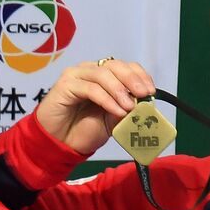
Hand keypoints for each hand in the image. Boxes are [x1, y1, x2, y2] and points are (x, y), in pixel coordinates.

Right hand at [34, 59, 155, 154]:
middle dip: (132, 79)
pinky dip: (107, 99)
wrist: (58, 143)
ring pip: (103, 74)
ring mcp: (76, 75)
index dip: (139, 75)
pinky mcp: (65, 85)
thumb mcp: (112, 119)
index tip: (150, 91)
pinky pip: (90, 88)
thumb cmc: (83, 130)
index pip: (124, 66)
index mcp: (102, 76)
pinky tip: (116, 110)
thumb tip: (145, 101)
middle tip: (144, 94)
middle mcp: (89, 71)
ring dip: (120, 90)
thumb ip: (126, 108)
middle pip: (114, 65)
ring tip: (129, 107)